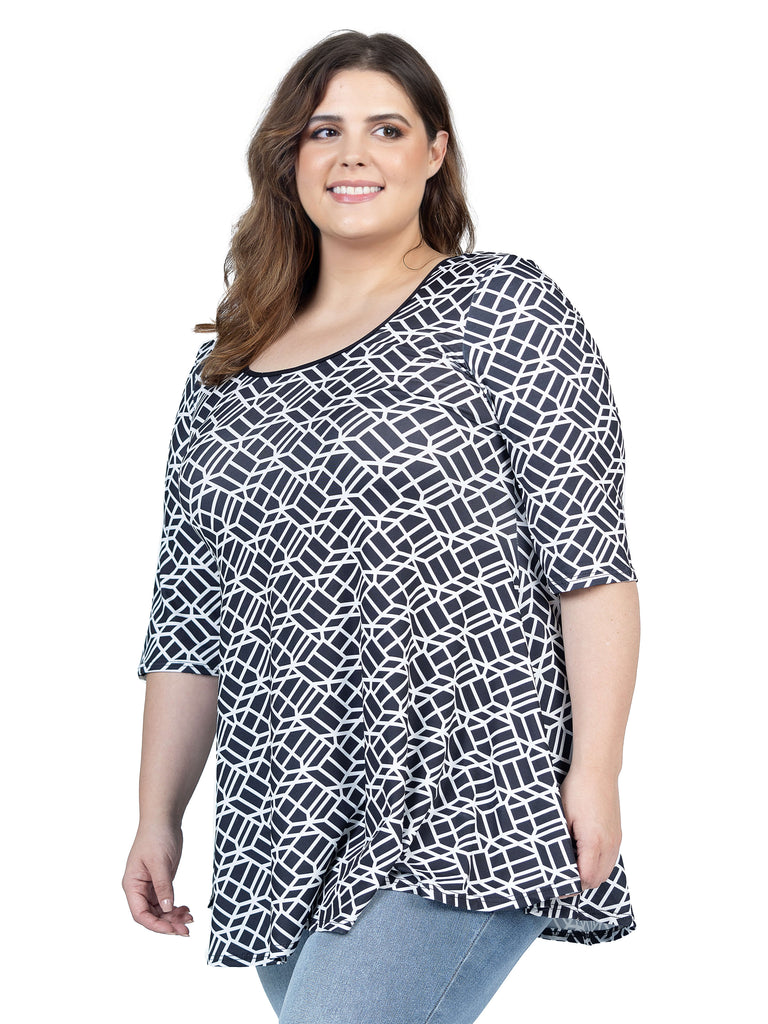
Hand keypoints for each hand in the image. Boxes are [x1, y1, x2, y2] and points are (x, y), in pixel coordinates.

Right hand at [122, 821, 193, 935]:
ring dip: (174, 917)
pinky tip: (186, 910)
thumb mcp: (160, 863)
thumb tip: (167, 909)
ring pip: (161, 911)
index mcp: (132, 885)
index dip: (155, 925)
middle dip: (168, 924)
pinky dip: (176, 907)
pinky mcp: (161, 882)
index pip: (140, 914)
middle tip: (186, 930)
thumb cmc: (156, 837)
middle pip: (151, 916)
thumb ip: (163, 886)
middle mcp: (139, 889)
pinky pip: (167, 902)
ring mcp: (150, 886)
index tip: (172, 929)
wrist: (164, 820)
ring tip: (190, 919)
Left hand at [559, 766, 621, 890]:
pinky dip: (599, 865)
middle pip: (597, 879)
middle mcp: (609, 844)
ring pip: (606, 871)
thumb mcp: (562, 816)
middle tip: (562, 880)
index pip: (585, 877)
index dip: (570, 885)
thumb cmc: (578, 789)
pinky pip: (610, 859)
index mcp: (594, 841)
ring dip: (590, 875)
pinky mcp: (617, 833)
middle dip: (580, 884)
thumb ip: (561, 841)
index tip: (557, 885)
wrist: (598, 770)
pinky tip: (585, 858)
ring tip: (572, 870)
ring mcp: (616, 839)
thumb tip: (556, 860)